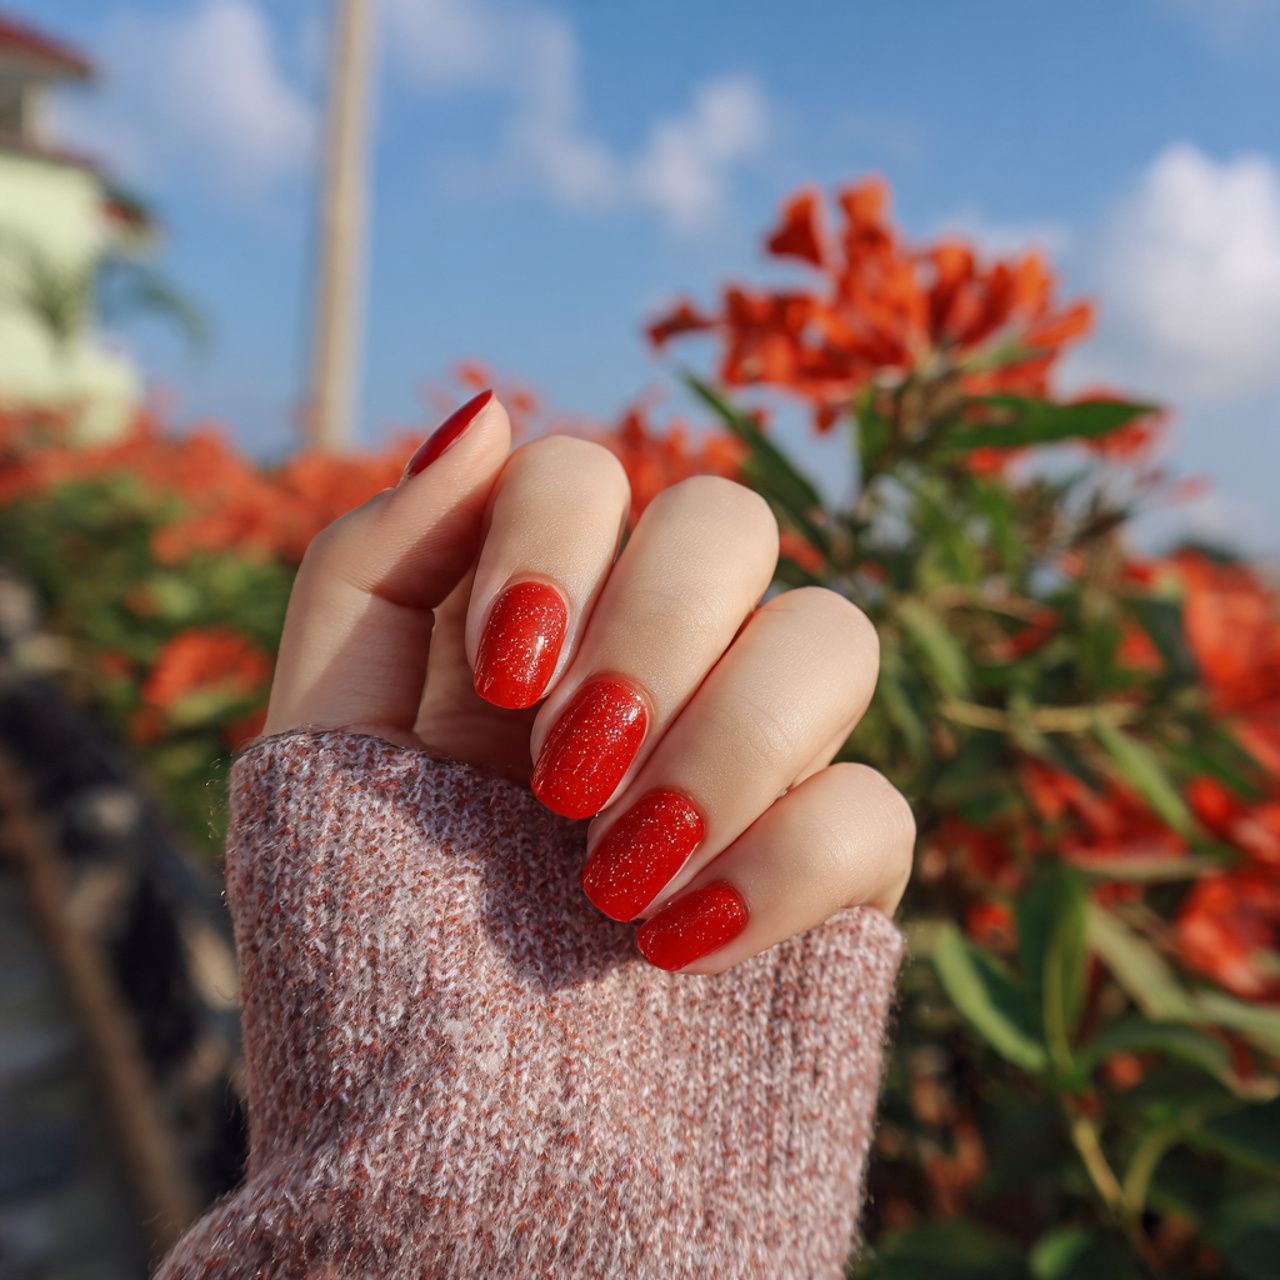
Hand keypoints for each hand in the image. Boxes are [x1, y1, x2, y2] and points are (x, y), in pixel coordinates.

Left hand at [264, 391, 913, 972]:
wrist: (449, 1171)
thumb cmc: (369, 958)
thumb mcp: (325, 750)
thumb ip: (373, 565)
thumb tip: (487, 408)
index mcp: (533, 636)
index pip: (585, 473)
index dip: (559, 537)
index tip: (508, 672)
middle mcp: (652, 675)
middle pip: (730, 519)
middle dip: (654, 631)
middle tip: (566, 778)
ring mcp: (750, 768)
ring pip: (834, 634)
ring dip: (731, 738)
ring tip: (619, 874)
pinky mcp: (831, 877)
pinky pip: (878, 806)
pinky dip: (782, 865)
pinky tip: (678, 950)